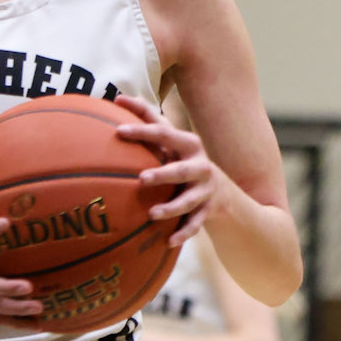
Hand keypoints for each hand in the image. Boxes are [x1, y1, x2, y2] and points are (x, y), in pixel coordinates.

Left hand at [114, 94, 219, 245]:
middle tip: (141, 179)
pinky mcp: (208, 211)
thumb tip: (117, 98)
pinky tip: (168, 242)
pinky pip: (195, 224)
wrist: (223, 194)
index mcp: (187, 145)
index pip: (162, 133)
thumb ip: (150, 123)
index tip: (118, 131)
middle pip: (180, 169)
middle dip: (163, 173)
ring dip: (171, 208)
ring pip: (188, 201)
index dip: (141, 130)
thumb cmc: (184, 161)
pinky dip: (183, 233)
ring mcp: (205, 190)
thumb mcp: (172, 144)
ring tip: (152, 214)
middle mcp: (200, 165)